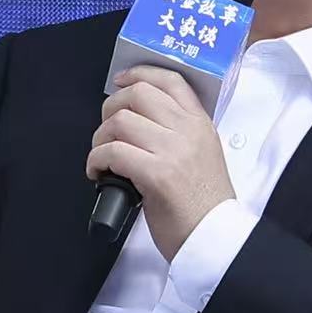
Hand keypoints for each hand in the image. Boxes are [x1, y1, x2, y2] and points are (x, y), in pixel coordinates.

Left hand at [86, 66, 237, 259]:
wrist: (215, 238)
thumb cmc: (203, 205)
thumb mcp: (202, 155)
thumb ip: (179, 133)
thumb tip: (139, 121)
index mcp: (200, 124)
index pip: (170, 80)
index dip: (138, 74)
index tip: (120, 82)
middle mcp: (188, 131)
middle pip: (137, 94)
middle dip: (110, 108)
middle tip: (106, 131)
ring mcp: (173, 151)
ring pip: (120, 121)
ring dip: (100, 139)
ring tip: (102, 159)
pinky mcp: (157, 174)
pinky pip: (113, 152)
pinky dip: (96, 161)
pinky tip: (99, 173)